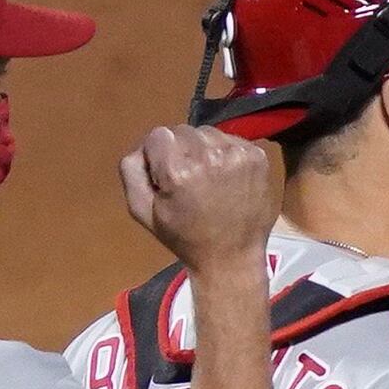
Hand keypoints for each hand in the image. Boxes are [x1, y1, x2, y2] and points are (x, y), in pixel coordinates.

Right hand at [122, 124, 279, 270]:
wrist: (231, 257)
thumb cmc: (184, 237)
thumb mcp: (142, 210)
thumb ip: (131, 170)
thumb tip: (143, 147)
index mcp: (178, 170)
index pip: (158, 135)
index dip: (158, 155)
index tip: (167, 177)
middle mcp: (209, 155)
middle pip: (183, 131)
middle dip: (180, 150)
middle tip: (189, 181)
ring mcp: (237, 154)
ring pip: (207, 133)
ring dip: (203, 150)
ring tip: (209, 179)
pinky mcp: (257, 156)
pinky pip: (231, 140)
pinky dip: (225, 154)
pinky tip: (227, 179)